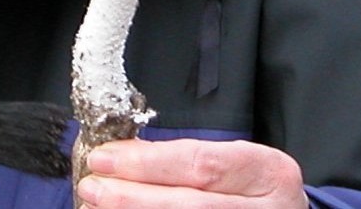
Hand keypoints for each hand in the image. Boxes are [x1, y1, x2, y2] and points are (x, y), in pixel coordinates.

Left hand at [76, 138, 306, 208]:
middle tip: (92, 187)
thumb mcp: (230, 164)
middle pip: (189, 206)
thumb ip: (183, 161)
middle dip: (132, 198)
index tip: (103, 159)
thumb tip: (119, 157)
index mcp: (268, 173)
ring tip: (97, 208)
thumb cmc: (247, 189)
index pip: (199, 164)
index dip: (146, 162)